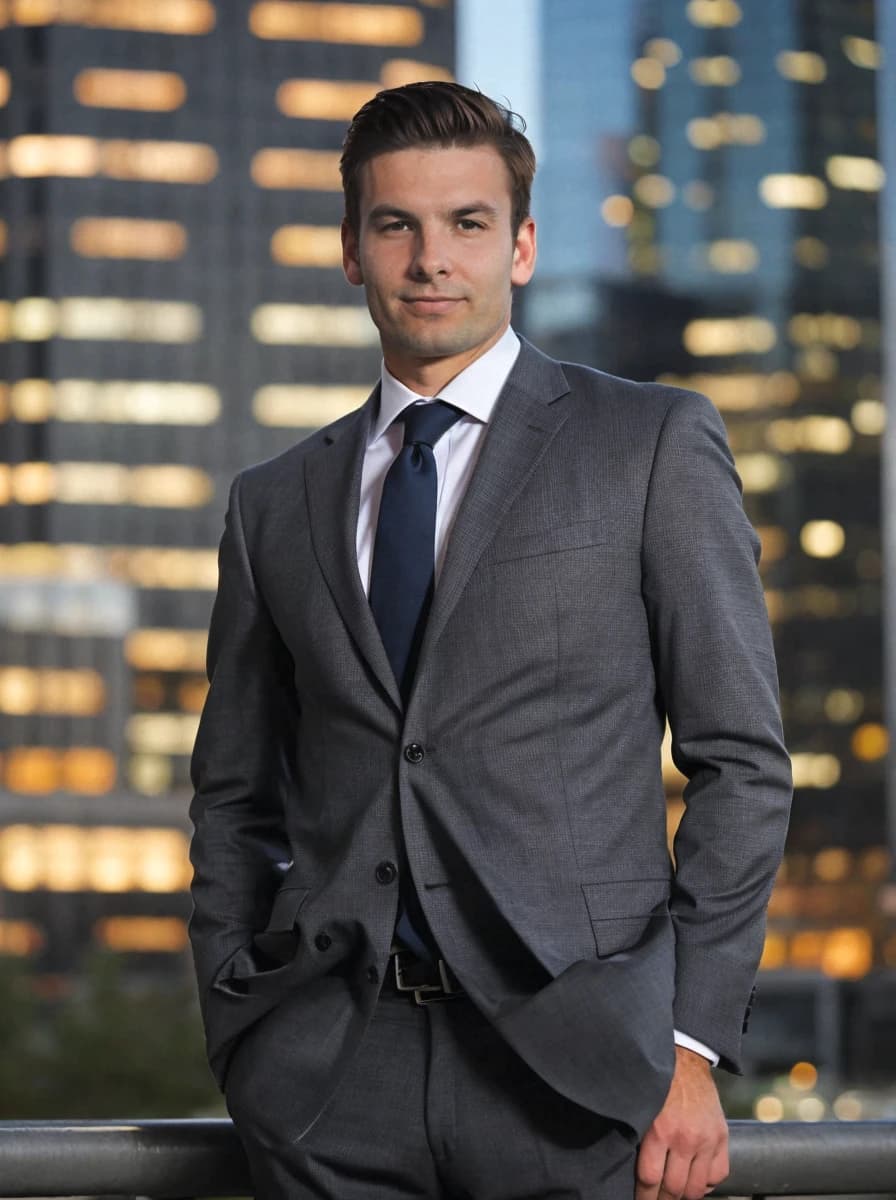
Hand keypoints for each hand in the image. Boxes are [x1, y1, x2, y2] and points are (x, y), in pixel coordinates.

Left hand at [635, 1045, 728, 1199]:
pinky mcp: (722, 1137)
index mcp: (660, 1130)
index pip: (650, 1179)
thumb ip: (640, 1138)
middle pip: (674, 1189)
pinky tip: (694, 1182)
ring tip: (673, 1195)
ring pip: (696, 1188)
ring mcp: (707, 1140)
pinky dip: (706, 1185)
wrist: (685, 1060)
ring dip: (683, 1196)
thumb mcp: (641, 1107)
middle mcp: (686, 1138)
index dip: (643, 1197)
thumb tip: (631, 1171)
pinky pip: (718, 1176)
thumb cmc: (656, 1083)